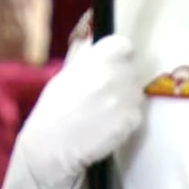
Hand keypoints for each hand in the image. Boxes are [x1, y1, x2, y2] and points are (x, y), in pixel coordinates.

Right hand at [15, 34, 143, 188]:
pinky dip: (127, 119)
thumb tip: (98, 45)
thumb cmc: (54, 108)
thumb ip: (88, 59)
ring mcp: (127, 97)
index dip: (119, 56)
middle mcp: (116, 74)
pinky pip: (136, 113)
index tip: (113, 65)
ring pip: (137, 93)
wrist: (52, 144)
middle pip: (133, 70)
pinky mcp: (133, 119)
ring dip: (127, 100)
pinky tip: (109, 124)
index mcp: (98, 58)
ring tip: (105, 111)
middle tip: (106, 93)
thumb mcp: (66, 74)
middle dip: (123, 79)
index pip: (124, 45)